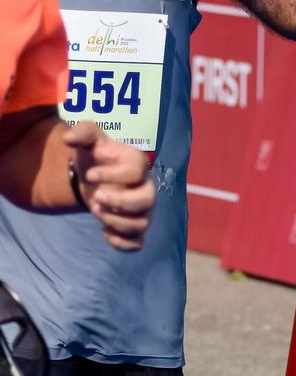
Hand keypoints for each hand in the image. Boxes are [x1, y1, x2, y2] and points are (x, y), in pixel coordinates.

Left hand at [63, 122, 154, 250]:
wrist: (95, 178)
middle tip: (97, 198)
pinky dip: (120, 243)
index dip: (112, 175)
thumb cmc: (96, 157)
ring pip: (142, 223)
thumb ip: (81, 132)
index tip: (89, 175)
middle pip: (147, 199)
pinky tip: (104, 231)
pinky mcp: (135, 228)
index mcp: (138, 164)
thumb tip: (68, 138)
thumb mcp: (89, 139)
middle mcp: (146, 187)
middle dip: (120, 202)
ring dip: (116, 222)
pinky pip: (136, 243)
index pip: (136, 171)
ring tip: (98, 212)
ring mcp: (143, 209)